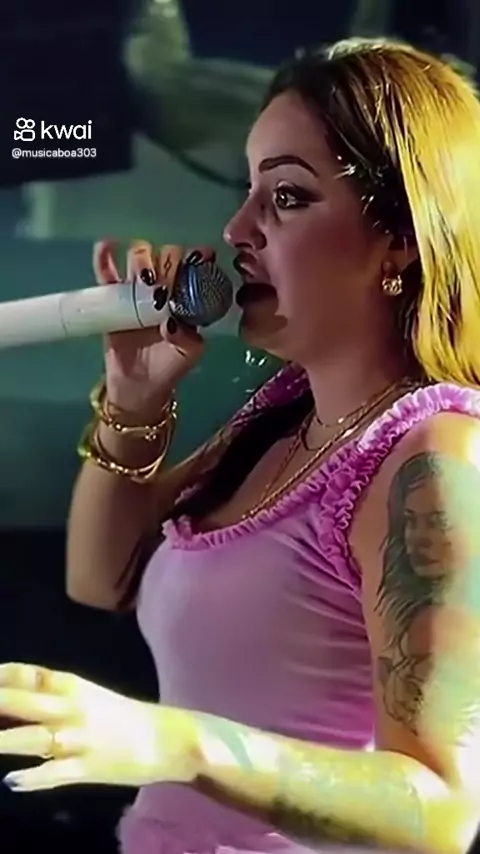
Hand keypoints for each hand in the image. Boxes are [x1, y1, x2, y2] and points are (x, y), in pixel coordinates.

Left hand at [0, 663, 199, 790]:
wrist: (169, 738)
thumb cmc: (124, 717)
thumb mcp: (89, 697)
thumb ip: (53, 697)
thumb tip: (13, 694)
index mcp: (74, 686)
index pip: (29, 675)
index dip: (2, 675)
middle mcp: (73, 708)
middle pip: (24, 702)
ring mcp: (79, 739)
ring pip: (34, 738)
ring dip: (5, 740)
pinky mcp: (89, 768)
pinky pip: (56, 773)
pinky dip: (34, 778)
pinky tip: (12, 782)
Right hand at [94, 239, 207, 412]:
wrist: (139, 386)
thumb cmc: (169, 367)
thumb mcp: (188, 355)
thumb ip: (188, 338)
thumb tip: (170, 322)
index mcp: (185, 299)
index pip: (192, 271)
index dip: (197, 260)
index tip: (201, 254)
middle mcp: (162, 289)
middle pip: (165, 258)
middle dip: (167, 259)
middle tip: (165, 277)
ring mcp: (136, 291)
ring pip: (138, 260)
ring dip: (141, 257)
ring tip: (143, 276)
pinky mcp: (112, 298)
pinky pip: (107, 273)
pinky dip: (105, 257)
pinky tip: (107, 245)